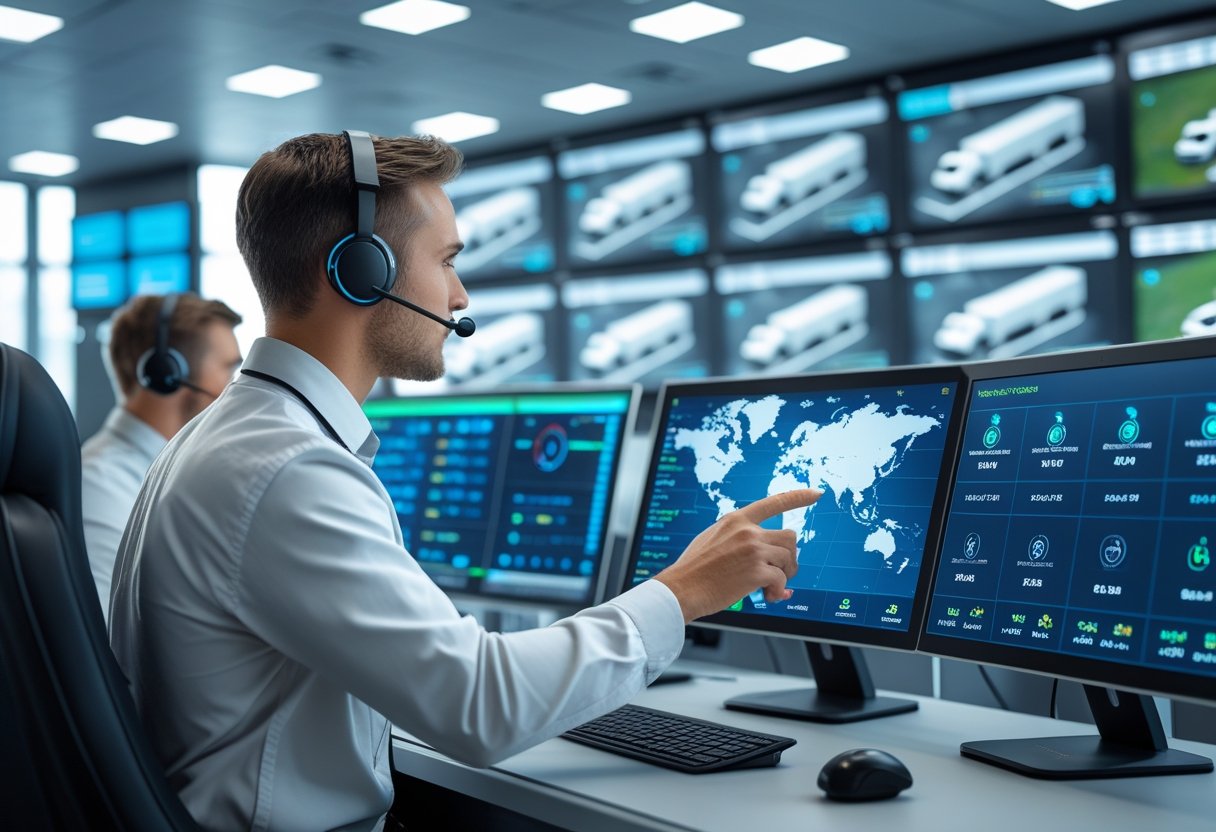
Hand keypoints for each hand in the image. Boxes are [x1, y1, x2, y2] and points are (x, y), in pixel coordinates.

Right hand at [654, 488, 821, 622]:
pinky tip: (766, 596)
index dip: (798, 497)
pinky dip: (777, 592)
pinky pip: (781, 581)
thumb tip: (767, 562)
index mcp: (736, 520)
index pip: (773, 503)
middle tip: (782, 572)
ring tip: (770, 587)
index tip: (815, 493)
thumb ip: (738, 541)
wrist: (681, 588)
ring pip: (788, 559)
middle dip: (790, 557)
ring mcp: (753, 550)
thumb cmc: (693, 570)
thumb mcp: (711, 540)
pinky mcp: (757, 571)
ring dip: (785, 576)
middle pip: (789, 537)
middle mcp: (747, 531)